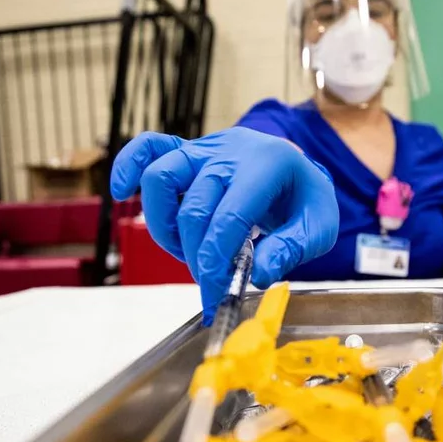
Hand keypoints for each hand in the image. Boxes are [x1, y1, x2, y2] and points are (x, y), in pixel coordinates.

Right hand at [111, 128, 339, 323]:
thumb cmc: (306, 199)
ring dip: (165, 226)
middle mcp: (231, 151)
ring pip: (161, 177)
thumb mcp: (320, 226)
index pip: (230, 216)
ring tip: (187, 250)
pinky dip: (128, 166)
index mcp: (269, 164)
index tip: (213, 295)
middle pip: (193, 207)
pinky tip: (122, 192)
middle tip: (209, 283)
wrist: (299, 170)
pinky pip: (148, 146)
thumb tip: (259, 274)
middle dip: (196, 256)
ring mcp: (205, 148)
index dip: (215, 260)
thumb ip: (293, 249)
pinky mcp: (186, 150)